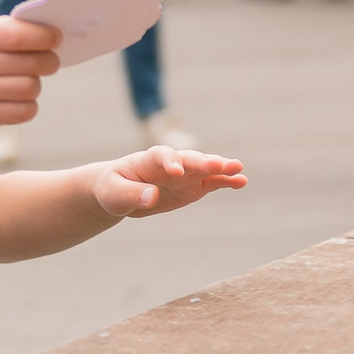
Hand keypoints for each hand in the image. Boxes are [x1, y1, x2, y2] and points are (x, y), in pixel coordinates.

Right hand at [0, 16, 59, 128]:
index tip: (56, 38)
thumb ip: (7, 29)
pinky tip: (18, 98)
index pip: (20, 35)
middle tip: (48, 61)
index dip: (46, 37)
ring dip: (36, 84)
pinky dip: (29, 105)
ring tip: (25, 80)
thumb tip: (50, 33)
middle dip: (50, 61)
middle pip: (35, 64)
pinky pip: (26, 111)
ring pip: (33, 88)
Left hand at [90, 147, 247, 218]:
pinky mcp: (193, 187)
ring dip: (220, 168)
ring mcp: (184, 174)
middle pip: (188, 159)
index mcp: (147, 160)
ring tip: (238, 169)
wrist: (119, 191)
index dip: (169, 161)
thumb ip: (132, 194)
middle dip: (202, 162)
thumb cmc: (112, 189)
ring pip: (204, 169)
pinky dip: (226, 181)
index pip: (161, 155)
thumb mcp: (114, 194)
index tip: (176, 172)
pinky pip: (211, 183)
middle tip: (219, 165)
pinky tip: (241, 181)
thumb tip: (152, 197)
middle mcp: (170, 163)